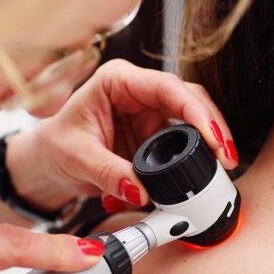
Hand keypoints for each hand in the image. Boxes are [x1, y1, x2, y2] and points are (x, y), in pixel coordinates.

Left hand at [6, 59, 238, 213]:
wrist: (49, 161)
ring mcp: (150, 112)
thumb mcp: (77, 158)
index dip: (195, 111)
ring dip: (209, 143)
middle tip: (225, 158)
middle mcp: (139, 92)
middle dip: (212, 127)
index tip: (211, 137)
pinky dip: (195, 158)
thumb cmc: (57, 147)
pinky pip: (185, 142)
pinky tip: (202, 174)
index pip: (166, 87)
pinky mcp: (156, 134)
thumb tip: (142, 192)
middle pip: (189, 99)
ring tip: (220, 168)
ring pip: (193, 119)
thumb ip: (109, 174)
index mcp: (117, 81)